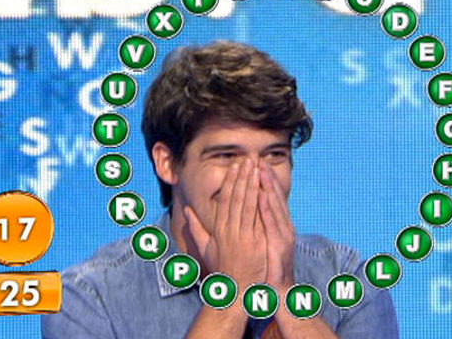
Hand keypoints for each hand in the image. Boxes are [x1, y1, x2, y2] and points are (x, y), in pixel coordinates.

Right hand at [184, 157, 266, 289]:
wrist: (235, 292)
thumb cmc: (223, 271)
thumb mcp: (206, 249)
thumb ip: (196, 229)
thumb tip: (186, 210)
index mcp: (219, 230)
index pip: (225, 200)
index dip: (230, 182)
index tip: (235, 167)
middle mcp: (229, 231)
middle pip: (235, 198)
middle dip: (241, 177)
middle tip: (247, 159)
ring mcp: (241, 237)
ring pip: (246, 205)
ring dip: (251, 184)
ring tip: (255, 167)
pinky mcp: (253, 244)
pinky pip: (257, 219)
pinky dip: (260, 203)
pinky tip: (264, 189)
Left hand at [258, 160, 295, 291]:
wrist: (277, 290)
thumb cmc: (265, 267)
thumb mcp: (257, 244)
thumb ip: (252, 227)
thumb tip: (243, 213)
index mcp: (274, 225)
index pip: (267, 198)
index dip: (261, 181)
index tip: (253, 165)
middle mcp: (281, 226)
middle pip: (273, 197)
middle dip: (265, 178)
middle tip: (258, 159)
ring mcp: (283, 233)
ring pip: (274, 205)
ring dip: (268, 187)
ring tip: (261, 170)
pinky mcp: (282, 243)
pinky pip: (273, 222)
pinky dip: (268, 208)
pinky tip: (262, 195)